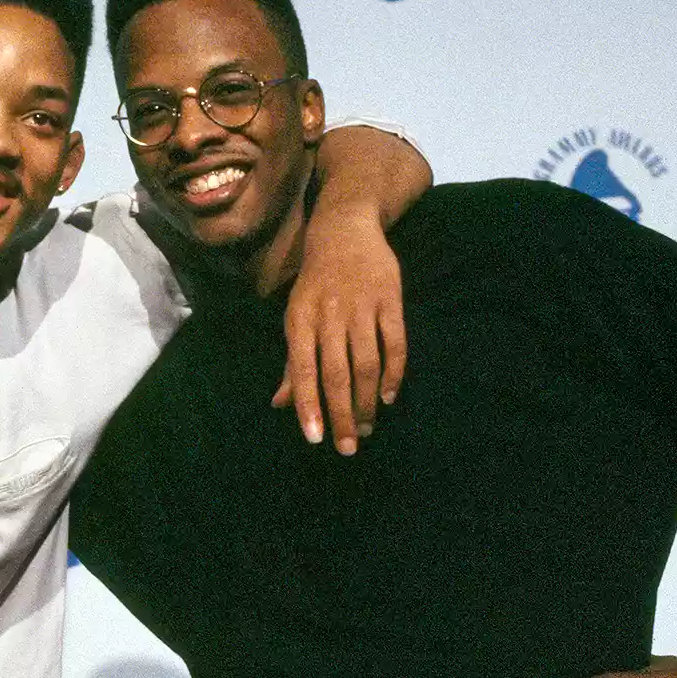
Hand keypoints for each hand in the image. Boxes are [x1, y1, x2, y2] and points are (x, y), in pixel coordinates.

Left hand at [274, 203, 406, 451]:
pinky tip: (389, 397)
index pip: (304, 370)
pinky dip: (394, 373)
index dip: (309, 406)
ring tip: (367, 427)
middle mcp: (329, 314)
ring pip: (366, 363)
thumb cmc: (315, 285)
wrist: (344, 230)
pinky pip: (395, 343)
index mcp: (300, 320)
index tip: (315, 439)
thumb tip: (281, 405)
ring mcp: (361, 306)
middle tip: (348, 447)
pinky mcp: (390, 299)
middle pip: (337, 374)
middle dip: (342, 414)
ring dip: (368, 401)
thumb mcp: (296, 318)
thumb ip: (293, 364)